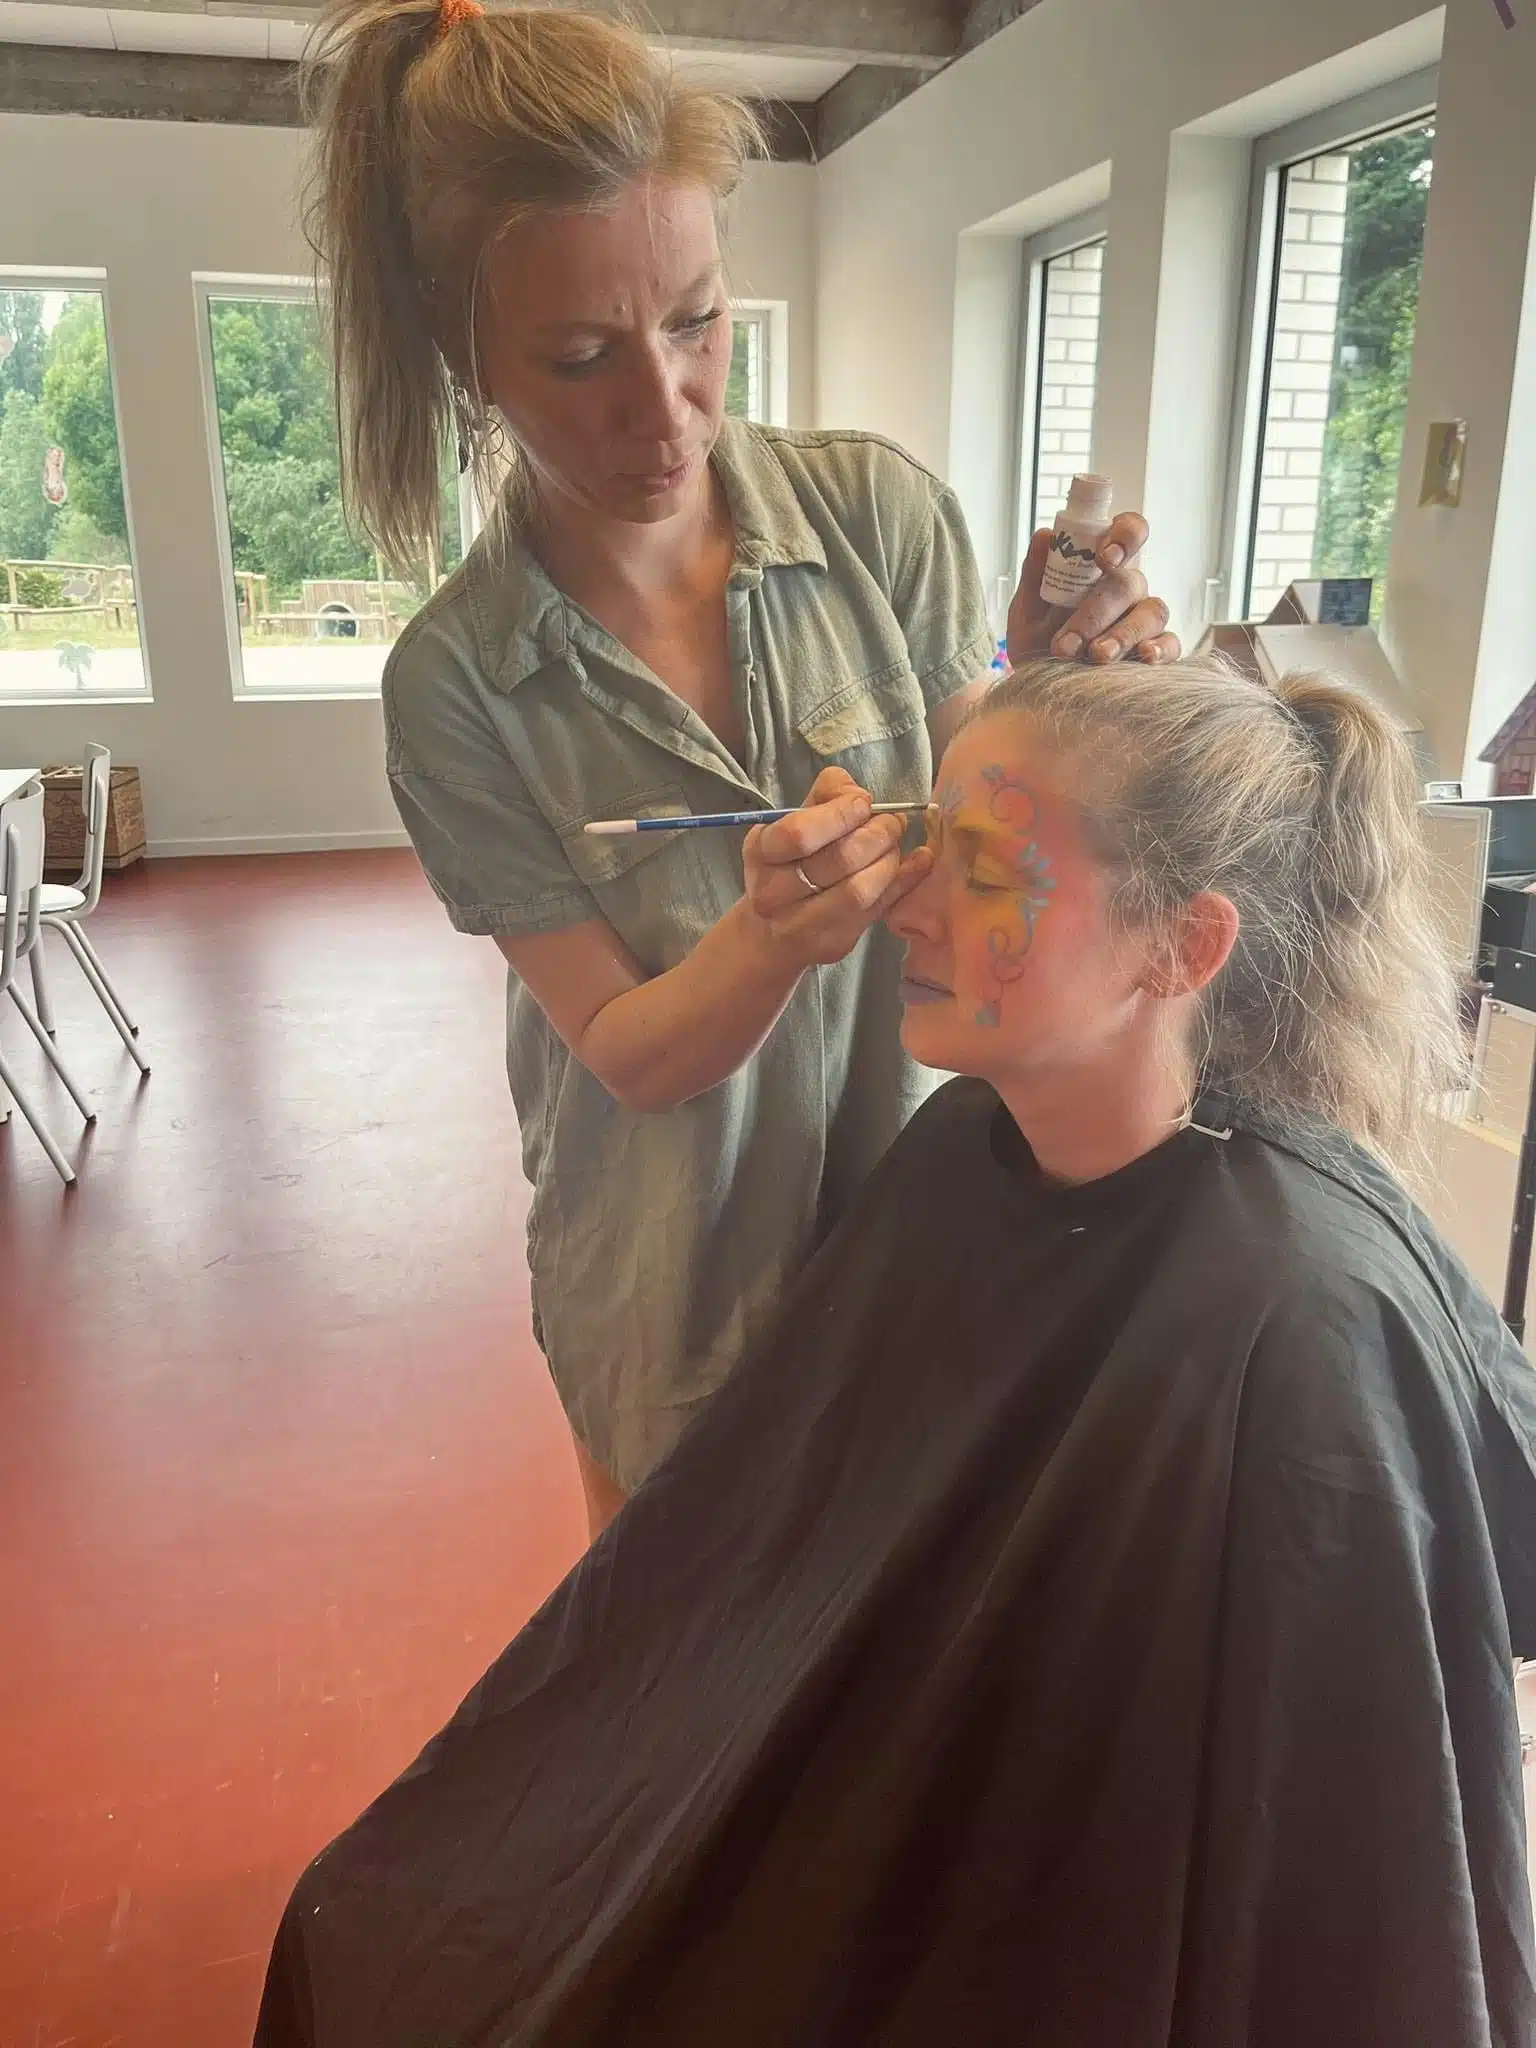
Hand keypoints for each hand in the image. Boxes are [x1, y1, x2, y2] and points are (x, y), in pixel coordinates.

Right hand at [743, 767, 930, 967]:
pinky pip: (879, 909)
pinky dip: (905, 881)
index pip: (800, 833)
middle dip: (877, 833)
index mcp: (761, 854)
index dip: (840, 813)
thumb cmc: (787, 864)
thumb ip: (824, 795)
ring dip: (889, 859)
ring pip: (860, 889)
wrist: (772, 932)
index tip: (864, 803)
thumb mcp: (791, 821)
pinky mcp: (834, 942)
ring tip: (895, 844)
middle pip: (839, 860)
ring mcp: (803, 924)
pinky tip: (920, 861)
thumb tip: (857, 791)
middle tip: (893, 822)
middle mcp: (774, 893)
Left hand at [1006, 511, 1181, 667]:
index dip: (1124, 536)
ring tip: (1096, 656)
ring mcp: (1145, 620)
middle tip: (1068, 642)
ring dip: (1123, 634)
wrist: (1038, 693)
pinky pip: (1172, 643)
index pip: (1127, 532)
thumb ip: (1035, 574)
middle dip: (1097, 612)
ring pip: (1152, 612)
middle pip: (1130, 582)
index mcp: (1101, 567)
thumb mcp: (1026, 611)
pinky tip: (1144, 657)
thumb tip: (1044, 535)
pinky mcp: (1159, 651)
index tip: (1103, 558)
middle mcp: (1128, 589)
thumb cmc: (1035, 644)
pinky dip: (1161, 649)